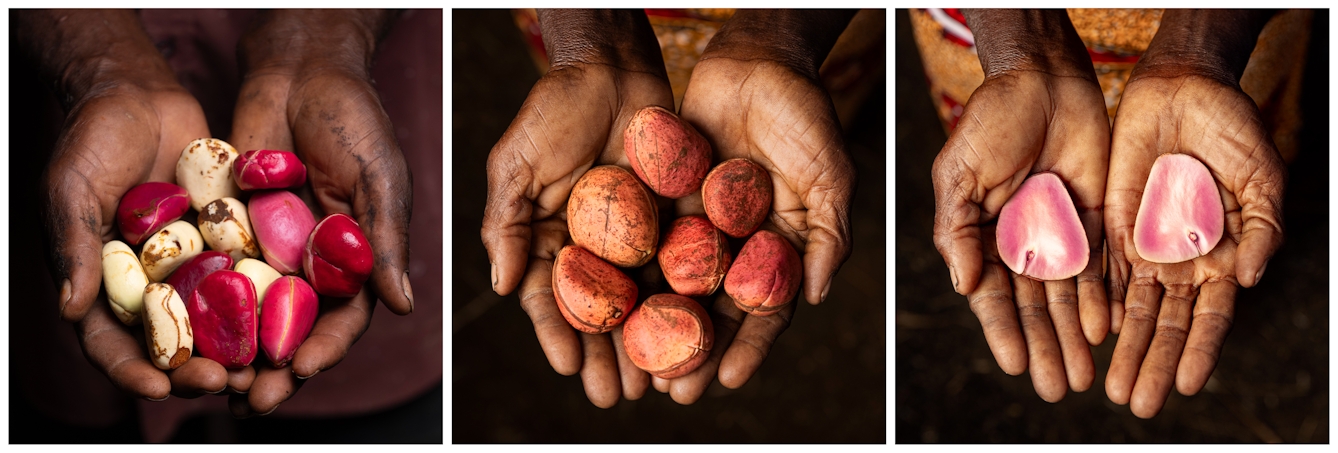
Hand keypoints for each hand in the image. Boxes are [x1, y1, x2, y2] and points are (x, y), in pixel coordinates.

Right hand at [17, 9, 234, 400]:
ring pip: (217, 323)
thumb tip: (72, 309)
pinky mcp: (229, 244)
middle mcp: (150, 286)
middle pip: (172, 346)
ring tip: (262, 368)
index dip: (131, 370)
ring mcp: (192, 268)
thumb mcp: (73, 190)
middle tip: (222, 382)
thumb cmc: (92, 140)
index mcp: (104, 286)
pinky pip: (249, 279)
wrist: (140, 95)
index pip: (111, 343)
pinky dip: (267, 303)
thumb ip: (75, 248)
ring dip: (238, 349)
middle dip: (194, 372)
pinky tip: (292, 318)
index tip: (157, 388)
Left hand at [226, 9, 413, 415]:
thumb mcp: (380, 177)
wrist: (300, 69)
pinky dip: (199, 305)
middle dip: (274, 367)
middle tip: (251, 398)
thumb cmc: (354, 117)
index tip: (300, 369)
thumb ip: (387, 240)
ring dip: (235, 350)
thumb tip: (402, 305)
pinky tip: (178, 330)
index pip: (345, 318)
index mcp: (357, 259)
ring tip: (213, 381)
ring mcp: (271, 249)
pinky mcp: (230, 230)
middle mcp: (313, 264)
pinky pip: (215, 273)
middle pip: (293, 328)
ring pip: (251, 313)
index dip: (325, 347)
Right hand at [480, 9, 672, 407]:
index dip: (557, 336)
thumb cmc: (554, 109)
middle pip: (600, 314)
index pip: (549, 299)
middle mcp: (591, 247)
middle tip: (619, 396)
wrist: (613, 65)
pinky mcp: (674, 222)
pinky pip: (681, 268)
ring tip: (658, 383)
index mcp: (547, 239)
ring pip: (642, 302)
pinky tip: (698, 333)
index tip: (569, 368)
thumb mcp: (516, 163)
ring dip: (649, 344)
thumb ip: (506, 223)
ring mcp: (635, 238)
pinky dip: (687, 303)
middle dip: (608, 357)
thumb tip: (498, 286)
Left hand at [667, 10, 856, 402]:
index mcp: (782, 249)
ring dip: (656, 325)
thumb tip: (814, 297)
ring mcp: (701, 225)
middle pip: (714, 310)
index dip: (749, 346)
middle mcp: (739, 245)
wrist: (758, 59)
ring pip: (675, 285)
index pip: (765, 310)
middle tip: (671, 390)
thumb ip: (829, 237)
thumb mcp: (833, 176)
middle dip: (693, 351)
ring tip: (633, 361)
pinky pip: (646, 241)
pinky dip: (630, 272)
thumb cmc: (806, 115)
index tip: (726, 378)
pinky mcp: (668, 200)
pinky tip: (609, 300)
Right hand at [930, 10, 1108, 401]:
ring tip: (1086, 374)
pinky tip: (1108, 330)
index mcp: (980, 237)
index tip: (1016, 365)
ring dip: (1075, 337)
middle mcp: (1019, 244)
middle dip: (1045, 348)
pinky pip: (1101, 268)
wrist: (1043, 80)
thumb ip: (955, 230)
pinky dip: (1103, 300)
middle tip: (1057, 387)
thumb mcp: (958, 174)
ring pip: (1068, 298)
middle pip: (1033, 309)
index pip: (992, 297)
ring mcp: (1058, 234)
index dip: (1003, 333)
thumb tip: (963, 285)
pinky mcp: (1094, 220)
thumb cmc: (990, 122)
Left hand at [1102, 10, 1283, 417]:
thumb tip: (1247, 278)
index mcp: (1222, 254)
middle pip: (1165, 323)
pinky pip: (1101, 269)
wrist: (1184, 89)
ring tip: (1106, 384)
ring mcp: (1144, 243)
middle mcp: (1180, 259)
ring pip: (1131, 307)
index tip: (1185, 386)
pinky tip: (1087, 333)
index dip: (1198, 351)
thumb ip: (1261, 228)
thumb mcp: (1261, 176)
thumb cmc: (1233, 131)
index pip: (1208, 316)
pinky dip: (1095, 301)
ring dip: (1120, 347)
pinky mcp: (1111, 222)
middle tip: (1133, 403)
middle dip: (1149, 362)